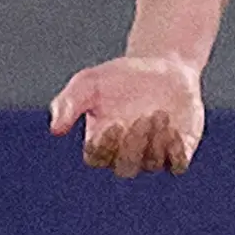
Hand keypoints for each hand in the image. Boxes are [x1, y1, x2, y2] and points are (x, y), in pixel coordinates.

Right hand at [49, 53, 207, 176]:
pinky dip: (175, 152)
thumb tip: (55, 129)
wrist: (163, 67)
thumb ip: (69, 102)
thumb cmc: (121, 76)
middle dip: (132, 145)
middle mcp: (126, 154)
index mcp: (101, 142)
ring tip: (158, 113)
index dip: (105, 146)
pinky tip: (173, 129)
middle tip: (141, 118)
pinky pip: (177, 164)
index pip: (97, 157)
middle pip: (125, 168)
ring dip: (154, 141)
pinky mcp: (178, 150)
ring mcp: (153, 154)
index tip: (114, 123)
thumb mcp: (90, 82)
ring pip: (151, 163)